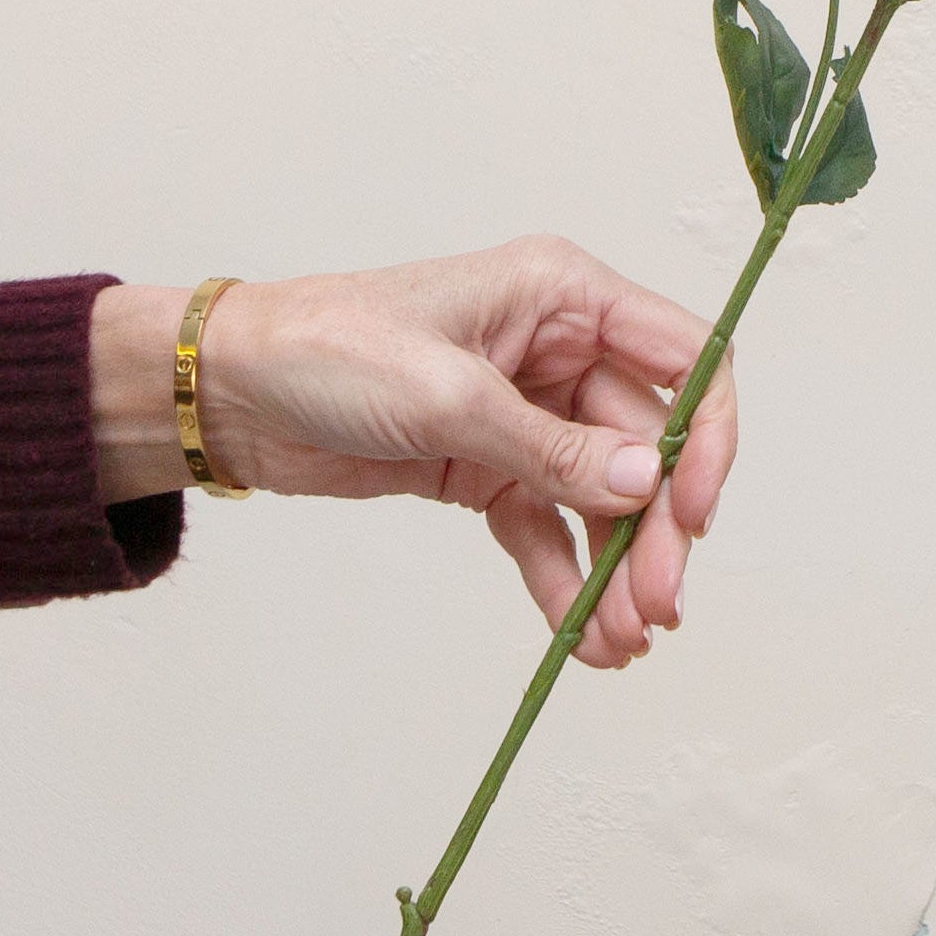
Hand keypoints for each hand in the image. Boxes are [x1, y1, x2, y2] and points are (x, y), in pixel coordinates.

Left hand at [88, 239, 736, 667]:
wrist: (228, 390)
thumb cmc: (326, 349)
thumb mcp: (447, 396)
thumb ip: (553, 447)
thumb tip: (647, 483)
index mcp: (563, 295)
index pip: (684, 358)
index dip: (706, 437)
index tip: (695, 515)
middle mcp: (557, 349)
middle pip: (647, 445)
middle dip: (656, 530)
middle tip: (656, 608)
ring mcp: (524, 412)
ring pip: (602, 497)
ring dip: (618, 569)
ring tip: (622, 640)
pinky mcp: (486, 466)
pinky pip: (547, 527)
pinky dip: (566, 581)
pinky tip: (578, 639)